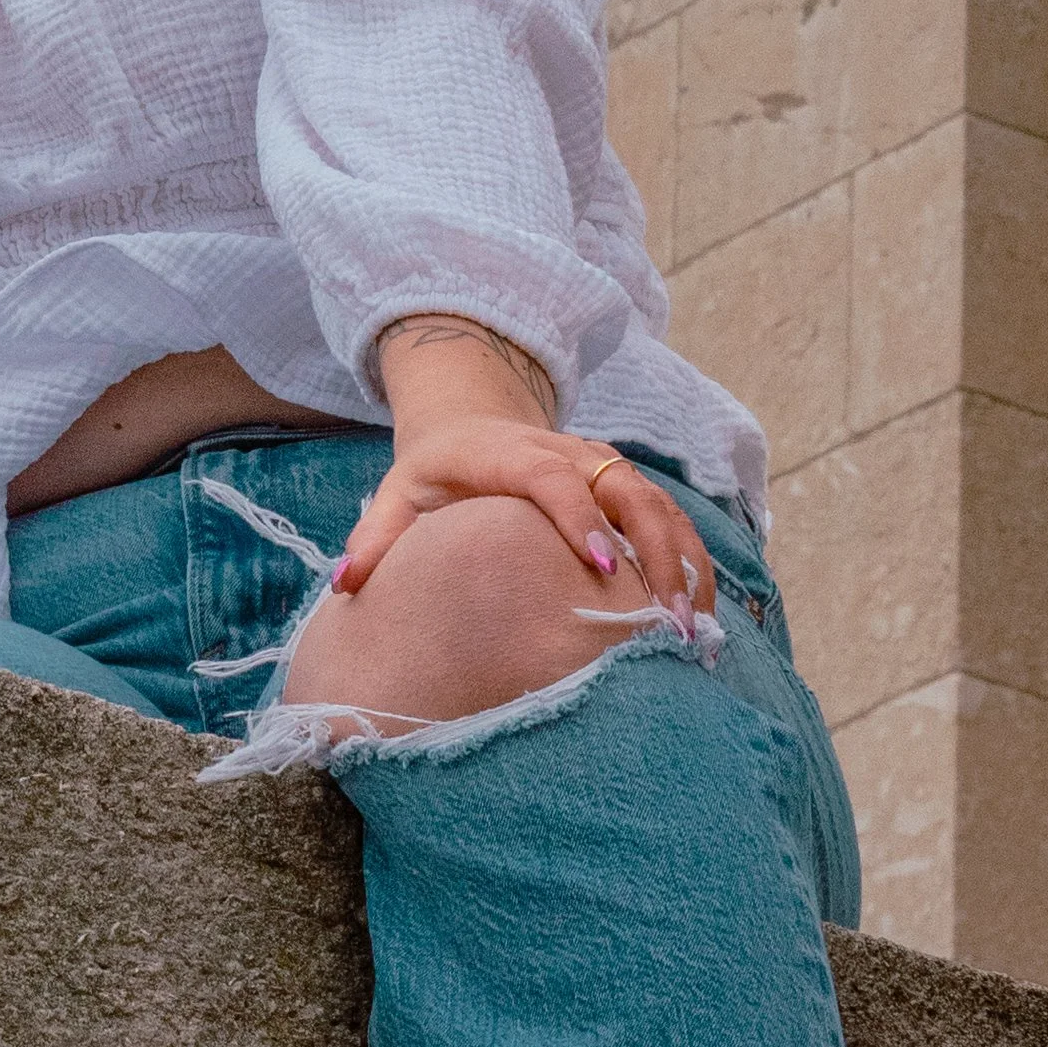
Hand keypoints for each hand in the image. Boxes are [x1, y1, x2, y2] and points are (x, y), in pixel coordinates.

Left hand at [342, 315, 710, 632]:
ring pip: (660, 506)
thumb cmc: (436, 471)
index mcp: (512, 454)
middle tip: (667, 619)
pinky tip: (701, 613)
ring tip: (692, 627)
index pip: (553, 479)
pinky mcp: (626, 484)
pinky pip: (671, 518)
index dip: (579, 519)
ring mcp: (606, 466)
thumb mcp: (396, 494)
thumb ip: (375, 538)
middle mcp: (570, 453)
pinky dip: (691, 560)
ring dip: (683, 562)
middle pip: (626, 492)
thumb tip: (346, 584)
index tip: (601, 569)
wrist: (473, 419)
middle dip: (654, 552)